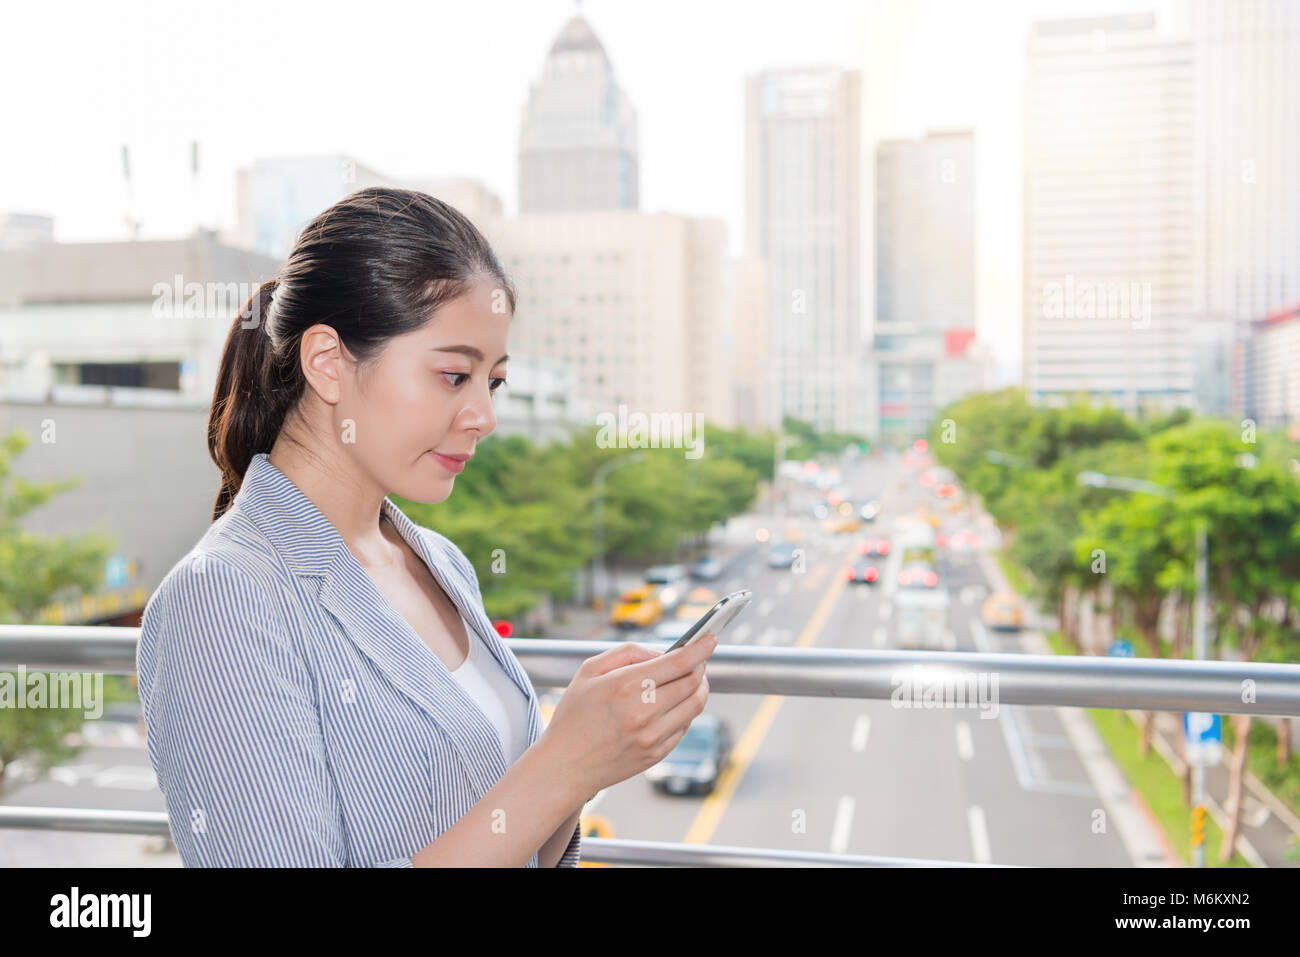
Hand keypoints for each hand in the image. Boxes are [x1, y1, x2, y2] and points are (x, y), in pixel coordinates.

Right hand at [541, 632, 717, 798]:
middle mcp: (643, 712)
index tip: (711, 638)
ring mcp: (653, 736)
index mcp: (626, 686)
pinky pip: (685, 726)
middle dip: (701, 665)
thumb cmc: (574, 716)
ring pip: (696, 705)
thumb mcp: (589, 671)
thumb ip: (627, 652)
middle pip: (693, 682)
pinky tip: (674, 704)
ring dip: (699, 687)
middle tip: (697, 659)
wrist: (565, 766)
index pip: (679, 662)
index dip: (701, 647)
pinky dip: (686, 710)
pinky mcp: (657, 754)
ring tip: (690, 680)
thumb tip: (660, 653)